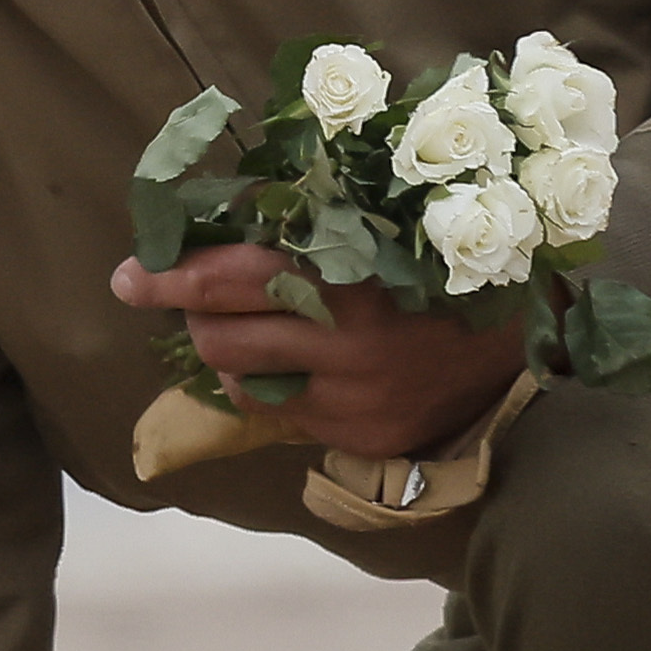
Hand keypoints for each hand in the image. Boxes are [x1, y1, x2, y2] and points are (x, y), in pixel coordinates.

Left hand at [104, 240, 523, 463]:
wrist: (520, 350)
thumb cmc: (440, 274)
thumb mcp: (382, 230)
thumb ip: (310, 223)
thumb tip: (222, 217)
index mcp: (351, 271)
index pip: (229, 275)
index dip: (169, 273)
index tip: (130, 275)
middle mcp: (347, 338)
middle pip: (217, 334)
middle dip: (189, 315)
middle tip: (181, 300)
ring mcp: (353, 394)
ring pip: (239, 379)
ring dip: (223, 352)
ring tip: (241, 330)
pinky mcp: (360, 434)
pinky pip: (280, 412)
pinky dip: (269, 386)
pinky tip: (290, 366)